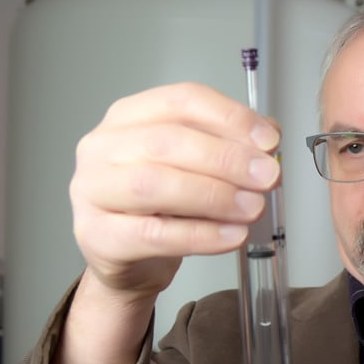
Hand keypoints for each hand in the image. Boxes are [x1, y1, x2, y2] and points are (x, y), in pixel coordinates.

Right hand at [69, 82, 280, 300]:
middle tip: (268, 177)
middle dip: (227, 159)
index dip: (230, 117)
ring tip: (253, 208)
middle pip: (168, 142)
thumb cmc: (163, 207)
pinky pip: (154, 234)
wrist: (131, 262)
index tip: (269, 141)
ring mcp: (93, 191)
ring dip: (214, 196)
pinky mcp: (99, 236)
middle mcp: (103, 147)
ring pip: (155, 186)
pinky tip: (233, 235)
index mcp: (129, 117)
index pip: (181, 101)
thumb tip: (270, 136)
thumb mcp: (197, 168)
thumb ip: (231, 146)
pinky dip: (201, 236)